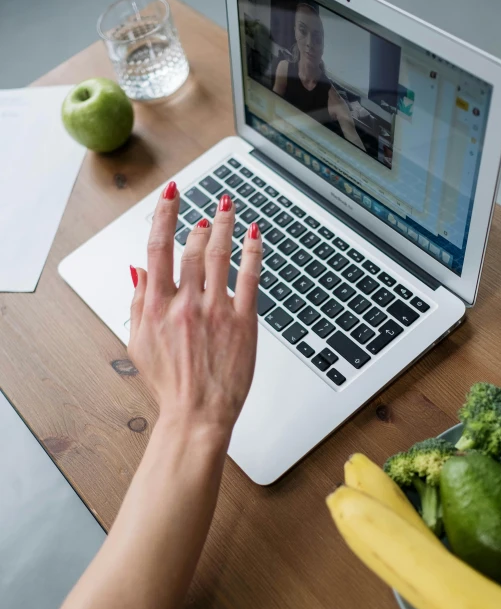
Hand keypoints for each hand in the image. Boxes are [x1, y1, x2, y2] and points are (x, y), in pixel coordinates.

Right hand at [128, 182, 261, 437]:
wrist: (197, 414)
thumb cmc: (169, 383)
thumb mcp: (138, 342)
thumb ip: (138, 300)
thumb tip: (137, 267)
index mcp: (157, 305)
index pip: (158, 247)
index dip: (165, 214)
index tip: (171, 194)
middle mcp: (186, 303)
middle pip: (192, 248)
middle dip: (200, 222)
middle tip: (207, 210)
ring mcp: (216, 310)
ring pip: (220, 255)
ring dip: (224, 226)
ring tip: (227, 207)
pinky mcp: (243, 321)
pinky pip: (249, 277)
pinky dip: (252, 251)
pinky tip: (255, 235)